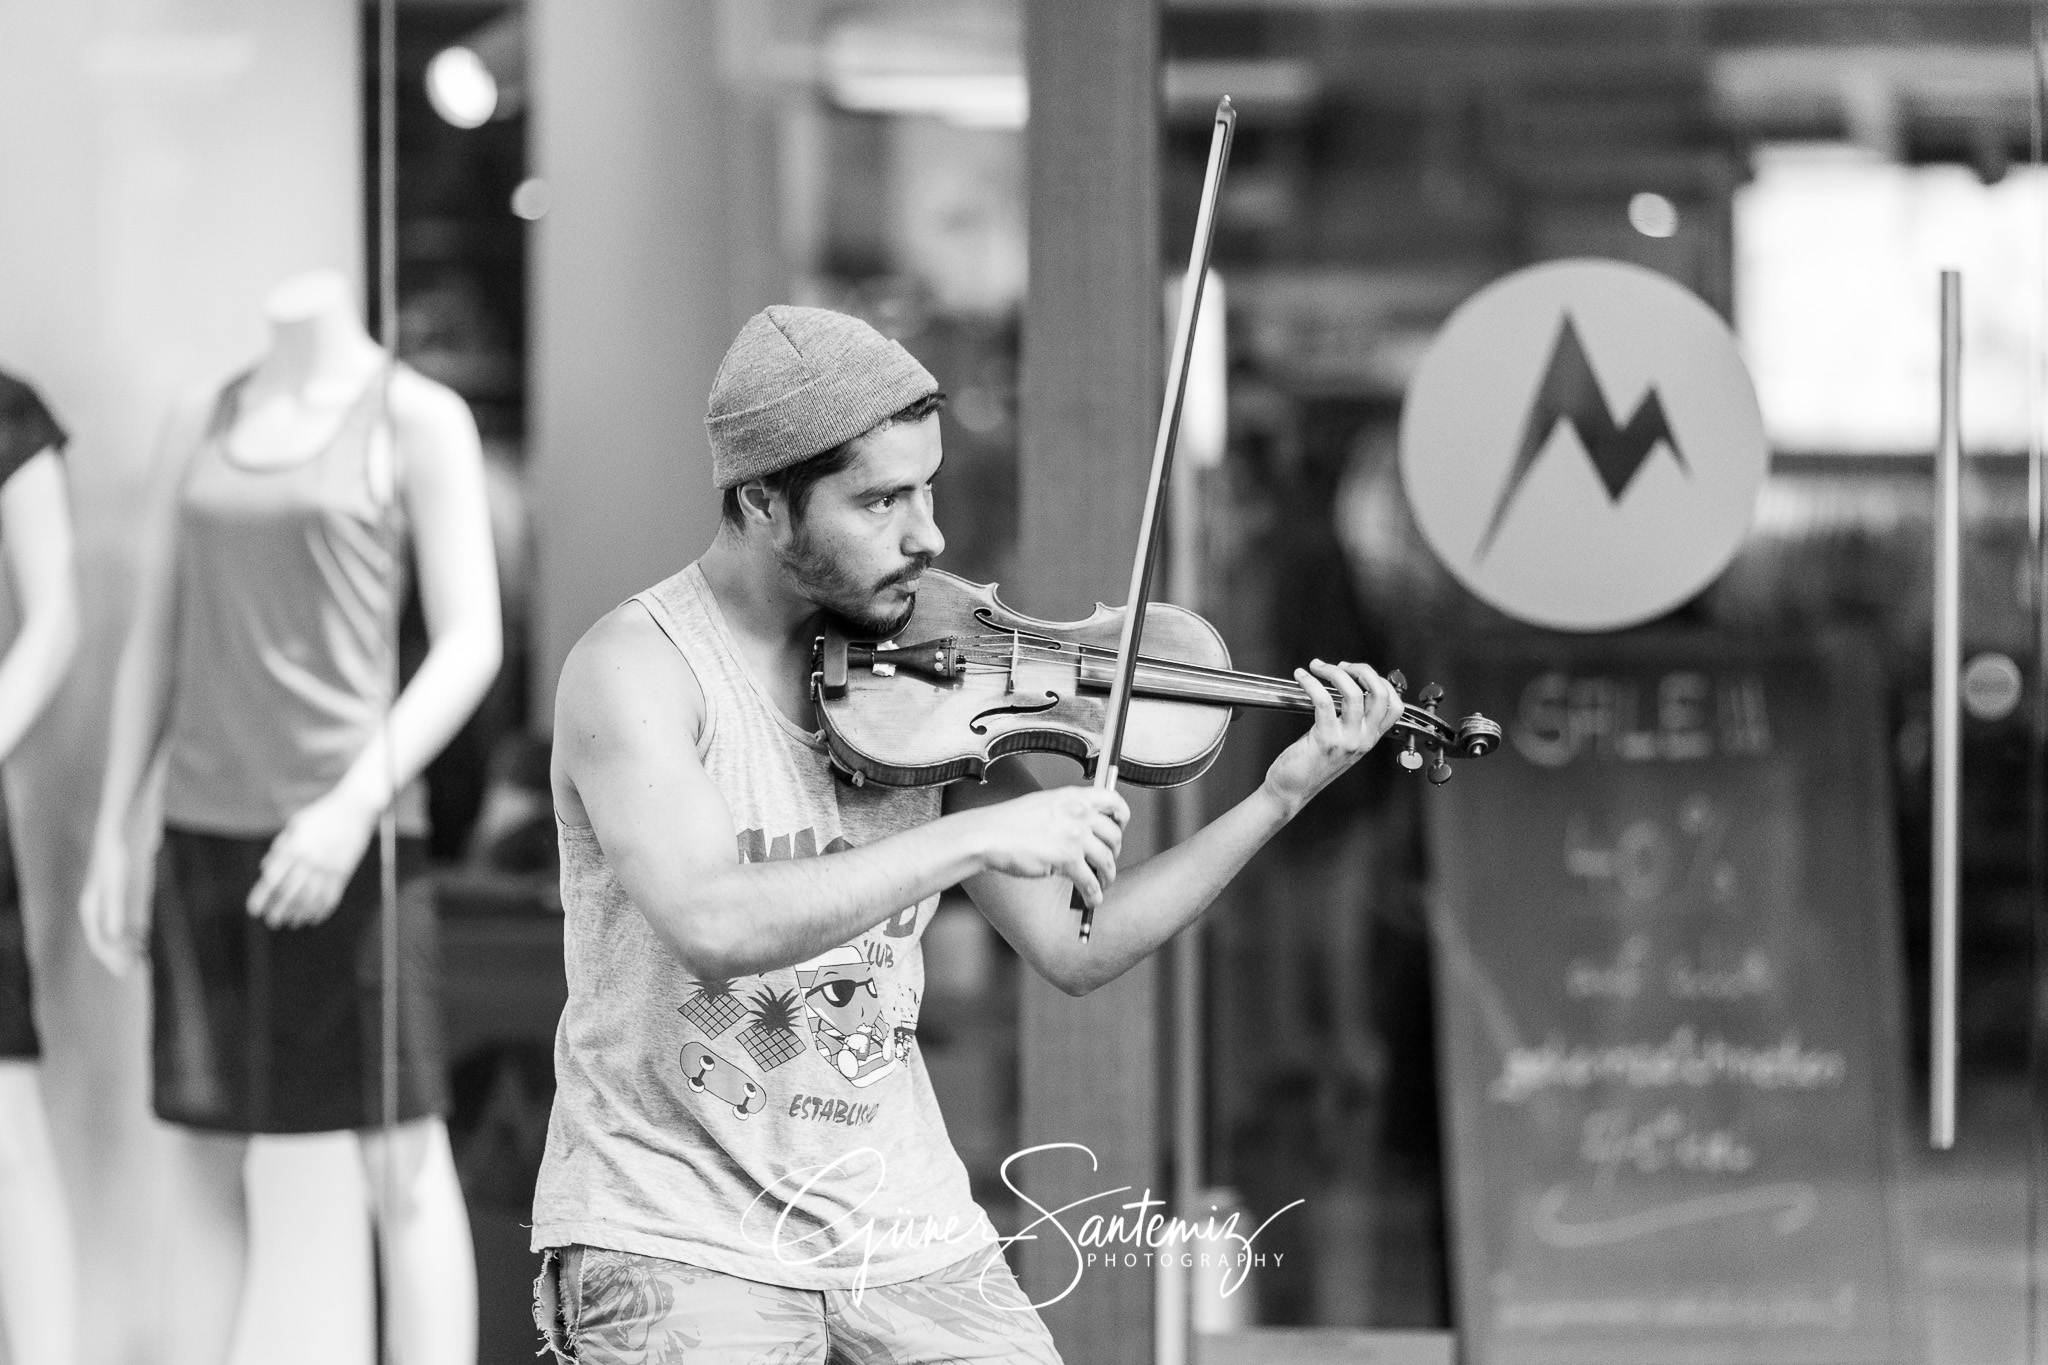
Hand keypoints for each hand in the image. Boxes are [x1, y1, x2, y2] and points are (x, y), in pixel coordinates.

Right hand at [79, 834, 146, 974]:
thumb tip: (114, 937)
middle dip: (120, 957)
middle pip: (109, 939)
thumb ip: (116, 909)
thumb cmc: (119, 854)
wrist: (127, 827)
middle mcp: (101, 906)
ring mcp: (116, 899)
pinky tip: (143, 938)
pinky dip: (135, 931)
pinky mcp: (129, 892)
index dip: (112, 958)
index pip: (100, 940)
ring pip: (119, 931)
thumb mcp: (118, 882)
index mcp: (92, 907)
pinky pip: (129, 917)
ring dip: (128, 947)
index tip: (127, 972)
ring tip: (141, 963)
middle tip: (137, 972)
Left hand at [248, 789, 380, 928]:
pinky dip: (323, 909)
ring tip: (292, 922)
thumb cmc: (323, 814)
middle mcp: (310, 859)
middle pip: (291, 892)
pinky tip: (315, 917)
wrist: (355, 807)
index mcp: (295, 847)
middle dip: (280, 909)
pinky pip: (332, 895)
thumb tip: (265, 867)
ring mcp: (329, 866)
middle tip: (272, 922)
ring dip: (300, 912)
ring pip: (312, 897)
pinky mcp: (345, 870)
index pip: (274, 877)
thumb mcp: (297, 824)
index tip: (254, 909)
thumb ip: (281, 845)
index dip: (262, 896)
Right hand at [965, 785, 1129, 909]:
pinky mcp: (1067, 860)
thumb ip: (1069, 810)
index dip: (1122, 816)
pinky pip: (1091, 882)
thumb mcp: (1045, 804)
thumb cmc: (1010, 823)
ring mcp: (1074, 836)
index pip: (1114, 800)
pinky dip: (1094, 895)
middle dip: (1114, 852)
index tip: (1120, 828)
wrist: (990, 835)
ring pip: (1106, 861)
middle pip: (1114, 835)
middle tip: (1105, 861)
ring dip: (1107, 877)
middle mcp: (1079, 813)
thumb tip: (1087, 826)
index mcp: (1073, 796)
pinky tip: (1091, 900)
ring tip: (1101, 884)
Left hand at [1263, 659, 1399, 813]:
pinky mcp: (1326, 740)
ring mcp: (1347, 740)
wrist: (1292, 790)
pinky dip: (1311, 683)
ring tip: (1317, 667)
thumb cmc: (1310, 764)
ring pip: (1353, 693)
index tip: (1357, 673)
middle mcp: (1363, 739)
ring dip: (1334, 672)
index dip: (1380, 681)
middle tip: (1340, 666)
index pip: (1394, 705)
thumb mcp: (1341, 741)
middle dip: (1361, 670)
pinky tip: (1302, 677)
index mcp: (1370, 738)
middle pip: (1380, 693)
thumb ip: (1349, 720)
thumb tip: (1344, 686)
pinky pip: (1323, 701)